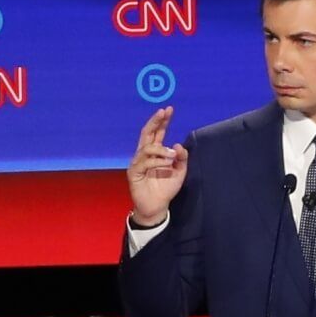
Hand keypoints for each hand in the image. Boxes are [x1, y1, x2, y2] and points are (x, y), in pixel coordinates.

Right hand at [126, 107, 187, 225]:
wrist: (157, 206)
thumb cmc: (166, 188)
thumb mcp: (180, 172)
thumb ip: (182, 158)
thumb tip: (178, 144)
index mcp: (155, 153)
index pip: (157, 133)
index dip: (162, 121)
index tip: (169, 110)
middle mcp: (144, 155)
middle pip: (147, 134)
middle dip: (155, 122)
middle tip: (164, 112)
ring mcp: (137, 163)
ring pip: (147, 148)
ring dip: (161, 150)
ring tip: (172, 156)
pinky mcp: (133, 172)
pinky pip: (145, 163)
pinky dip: (157, 162)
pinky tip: (167, 164)